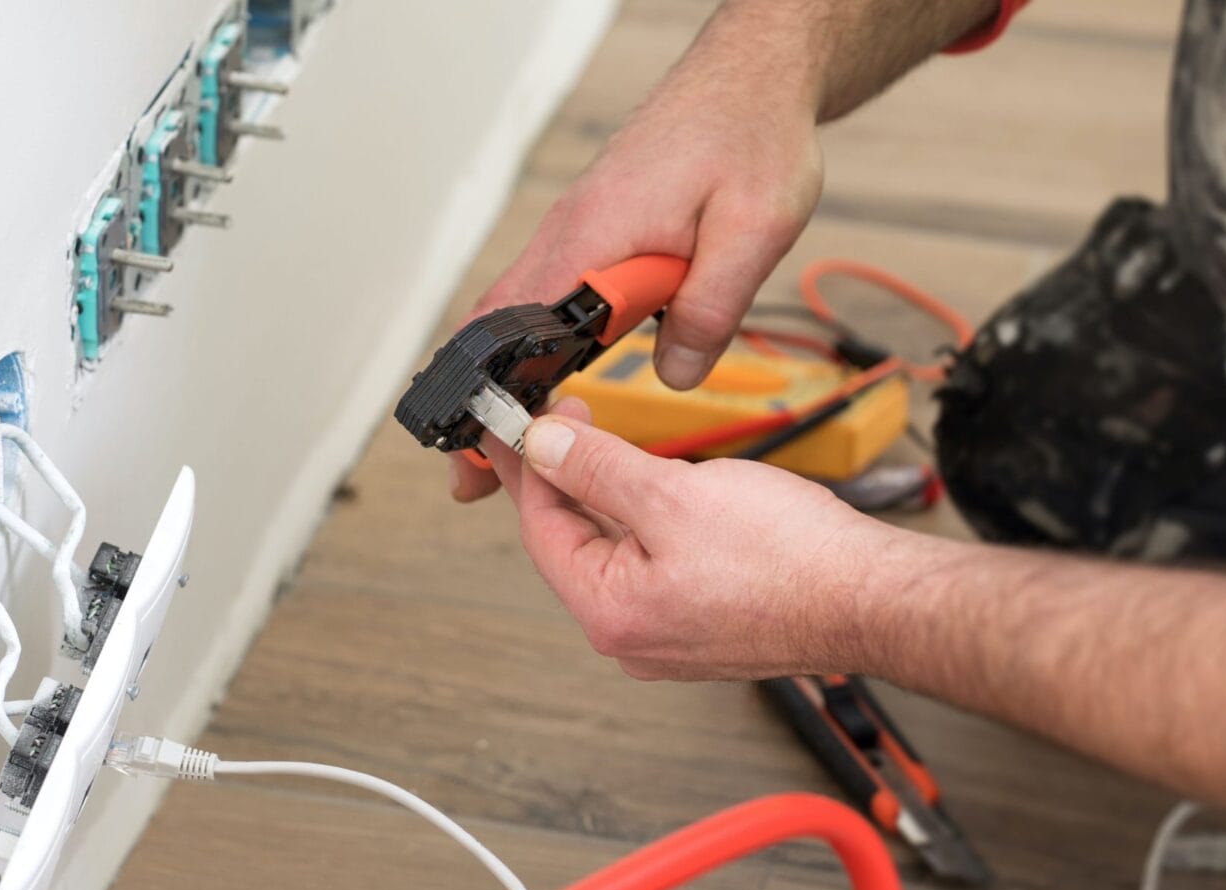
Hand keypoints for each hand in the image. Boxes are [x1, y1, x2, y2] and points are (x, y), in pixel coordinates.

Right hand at [450, 3, 826, 503]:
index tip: (484, 455)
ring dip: (507, 379)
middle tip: (471, 476)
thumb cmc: (752, 135)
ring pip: (518, 315)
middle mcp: (568, 236)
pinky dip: (536, 346)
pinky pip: (549, 298)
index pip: (514, 331)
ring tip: (501, 445)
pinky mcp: (594, 235)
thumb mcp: (754, 229)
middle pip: (495, 331)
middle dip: (479, 404)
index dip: (495, 399)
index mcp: (592, 238)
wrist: (754, 77)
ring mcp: (576, 234)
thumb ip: (709, 309)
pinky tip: (549, 382)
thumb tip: (675, 376)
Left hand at [487, 402, 894, 680]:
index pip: (540, 529)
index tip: (525, 421)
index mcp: (608, 613)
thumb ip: (597, 468)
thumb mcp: (674, 493)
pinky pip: (653, 569)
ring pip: (616, 554)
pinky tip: (661, 490)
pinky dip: (648, 525)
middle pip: (573, 544)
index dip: (530, 466)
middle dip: (568, 478)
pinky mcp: (701, 627)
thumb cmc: (790, 559)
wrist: (872, 597)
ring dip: (611, 498)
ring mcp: (666, 637)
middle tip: (567, 419)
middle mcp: (629, 637)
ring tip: (614, 446)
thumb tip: (543, 447)